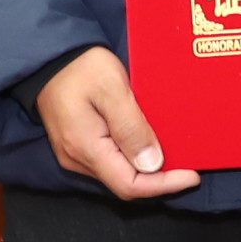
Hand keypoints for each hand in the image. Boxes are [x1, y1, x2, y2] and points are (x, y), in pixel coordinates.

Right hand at [36, 47, 203, 200]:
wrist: (48, 56)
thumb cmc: (80, 66)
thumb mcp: (111, 89)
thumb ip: (131, 127)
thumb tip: (152, 164)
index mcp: (85, 147)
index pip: (129, 185)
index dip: (164, 185)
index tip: (192, 175)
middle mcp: (77, 158)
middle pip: (124, 183)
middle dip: (159, 180)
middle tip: (189, 165)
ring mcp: (74, 154)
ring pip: (117, 174)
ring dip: (147, 170)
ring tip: (175, 156)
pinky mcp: (76, 145)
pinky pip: (109, 162)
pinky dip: (133, 159)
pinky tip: (149, 146)